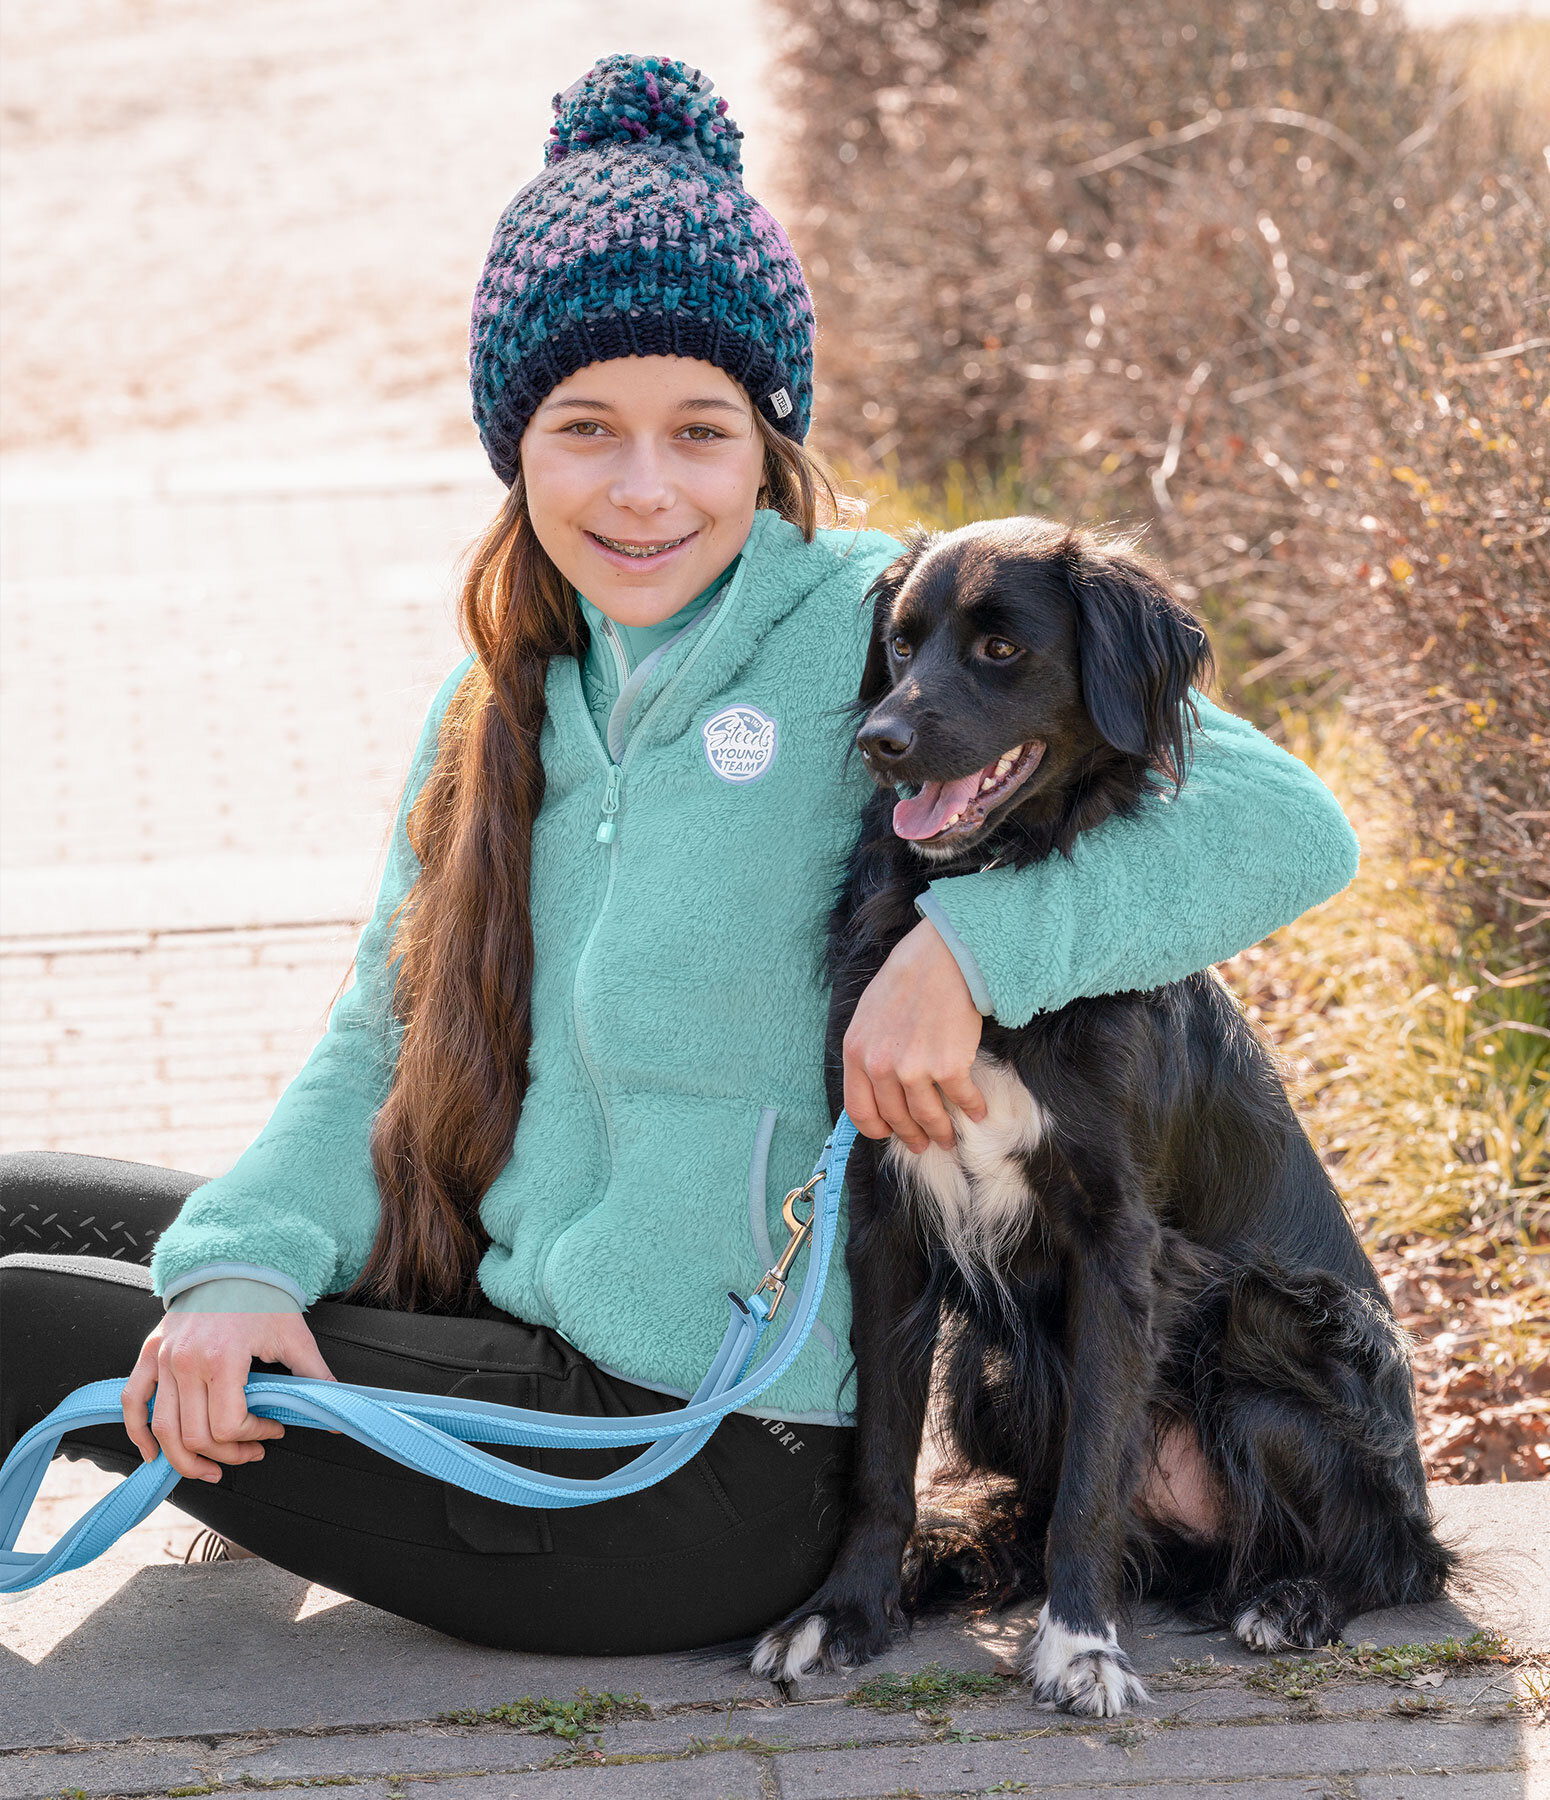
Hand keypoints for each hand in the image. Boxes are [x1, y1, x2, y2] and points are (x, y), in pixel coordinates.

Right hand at [122, 1311, 335, 1481]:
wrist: (232, 1261)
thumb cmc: (263, 1297)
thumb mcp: (294, 1336)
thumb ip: (314, 1376)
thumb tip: (335, 1413)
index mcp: (223, 1358)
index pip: (228, 1425)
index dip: (253, 1437)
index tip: (274, 1430)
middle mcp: (186, 1362)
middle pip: (196, 1435)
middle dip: (227, 1455)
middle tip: (251, 1453)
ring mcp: (163, 1359)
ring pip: (163, 1428)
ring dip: (185, 1459)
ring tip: (210, 1470)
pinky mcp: (150, 1353)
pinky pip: (133, 1401)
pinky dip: (139, 1433)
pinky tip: (153, 1455)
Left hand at [843, 917, 987, 1152]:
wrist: (942, 958)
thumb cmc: (907, 979)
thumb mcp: (869, 1014)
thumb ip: (868, 1051)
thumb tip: (876, 1083)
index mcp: (856, 1052)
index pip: (858, 1108)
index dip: (875, 1128)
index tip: (888, 1134)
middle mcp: (881, 1066)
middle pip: (894, 1117)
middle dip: (910, 1136)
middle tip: (923, 1144)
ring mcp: (914, 1068)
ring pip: (927, 1116)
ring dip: (940, 1132)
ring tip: (948, 1138)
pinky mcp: (948, 1065)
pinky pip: (961, 1098)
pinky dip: (972, 1109)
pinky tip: (978, 1112)